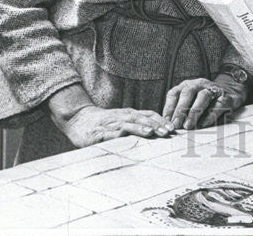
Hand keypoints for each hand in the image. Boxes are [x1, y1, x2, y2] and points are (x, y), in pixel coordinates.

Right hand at [55, 104, 174, 147]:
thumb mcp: (122, 121)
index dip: (162, 120)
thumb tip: (157, 135)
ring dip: (142, 127)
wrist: (79, 120)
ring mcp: (112, 123)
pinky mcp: (101, 132)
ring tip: (153, 132)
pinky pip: (112, 132)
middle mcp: (124, 116)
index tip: (174, 128)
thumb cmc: (104, 123)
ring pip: (130, 123)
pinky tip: (128, 137)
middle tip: (169, 131)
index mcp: (130, 114)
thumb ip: (137, 126)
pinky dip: (122, 133)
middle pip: (143, 118)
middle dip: (157, 124)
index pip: (150, 114)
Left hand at [162, 76, 247, 129]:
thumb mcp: (191, 101)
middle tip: (176, 124)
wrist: (232, 92)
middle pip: (187, 93)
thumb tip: (169, 126)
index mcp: (187, 85)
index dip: (169, 107)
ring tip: (188, 125)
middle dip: (180, 110)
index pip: (174, 93)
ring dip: (194, 112)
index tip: (166, 121)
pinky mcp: (226, 97)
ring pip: (202, 96)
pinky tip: (204, 124)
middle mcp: (199, 84)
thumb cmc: (206, 101)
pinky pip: (217, 105)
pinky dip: (210, 115)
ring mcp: (213, 89)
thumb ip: (180, 111)